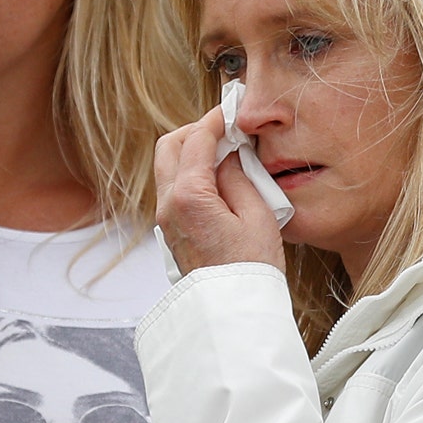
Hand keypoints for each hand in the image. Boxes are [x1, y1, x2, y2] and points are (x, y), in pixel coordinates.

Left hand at [154, 106, 283, 275]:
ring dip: (191, 152)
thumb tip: (229, 155)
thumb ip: (239, 177)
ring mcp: (165, 219)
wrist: (233, 311)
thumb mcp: (257, 215)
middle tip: (225, 129)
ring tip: (225, 153)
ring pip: (167, 167)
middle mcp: (168, 204)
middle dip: (195, 131)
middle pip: (169, 147)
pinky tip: (218, 178)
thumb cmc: (251, 268)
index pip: (196, 140)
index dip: (215, 119)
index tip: (232, 110)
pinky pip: (173, 188)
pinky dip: (190, 173)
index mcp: (189, 196)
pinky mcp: (170, 231)